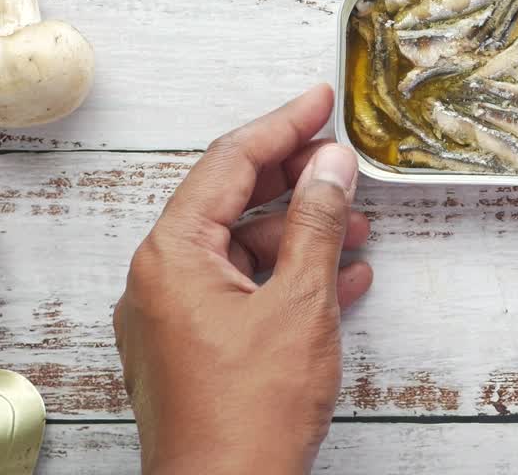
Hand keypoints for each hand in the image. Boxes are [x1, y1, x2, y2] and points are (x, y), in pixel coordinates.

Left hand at [113, 84, 372, 474]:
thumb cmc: (248, 416)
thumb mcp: (299, 305)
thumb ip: (317, 225)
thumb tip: (330, 166)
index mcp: (170, 257)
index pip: (228, 163)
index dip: (281, 125)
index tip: (318, 100)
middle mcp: (161, 280)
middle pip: (231, 202)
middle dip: (296, 183)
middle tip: (342, 162)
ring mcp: (175, 317)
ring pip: (242, 249)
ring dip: (302, 236)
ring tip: (356, 233)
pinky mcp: (195, 348)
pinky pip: (242, 291)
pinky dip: (288, 279)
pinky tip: (339, 281)